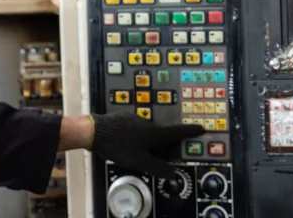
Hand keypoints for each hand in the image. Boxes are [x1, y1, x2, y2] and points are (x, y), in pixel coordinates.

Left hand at [90, 112, 204, 178]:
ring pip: (144, 131)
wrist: (92, 131)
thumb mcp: (139, 161)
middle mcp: (144, 122)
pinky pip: (131, 128)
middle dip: (160, 144)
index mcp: (152, 132)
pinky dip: (132, 136)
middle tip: (156, 156)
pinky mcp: (119, 118)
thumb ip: (157, 168)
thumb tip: (172, 173)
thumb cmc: (117, 146)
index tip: (200, 127)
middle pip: (159, 134)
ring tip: (133, 152)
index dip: (189, 131)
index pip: (176, 132)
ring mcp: (131, 118)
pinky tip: (123, 144)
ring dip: (143, 141)